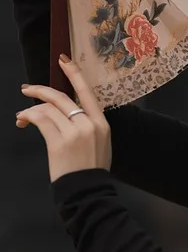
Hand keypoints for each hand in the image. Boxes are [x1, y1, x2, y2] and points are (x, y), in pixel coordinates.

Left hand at [16, 56, 111, 182]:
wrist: (87, 191)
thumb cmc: (92, 170)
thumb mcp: (100, 143)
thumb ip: (88, 125)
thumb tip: (67, 112)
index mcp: (101, 122)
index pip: (87, 91)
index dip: (74, 73)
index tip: (63, 60)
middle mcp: (88, 124)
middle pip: (62, 97)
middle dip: (41, 91)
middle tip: (27, 89)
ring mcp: (74, 133)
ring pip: (48, 109)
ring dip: (31, 109)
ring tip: (22, 116)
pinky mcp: (58, 142)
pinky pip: (40, 121)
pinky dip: (29, 117)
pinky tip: (23, 120)